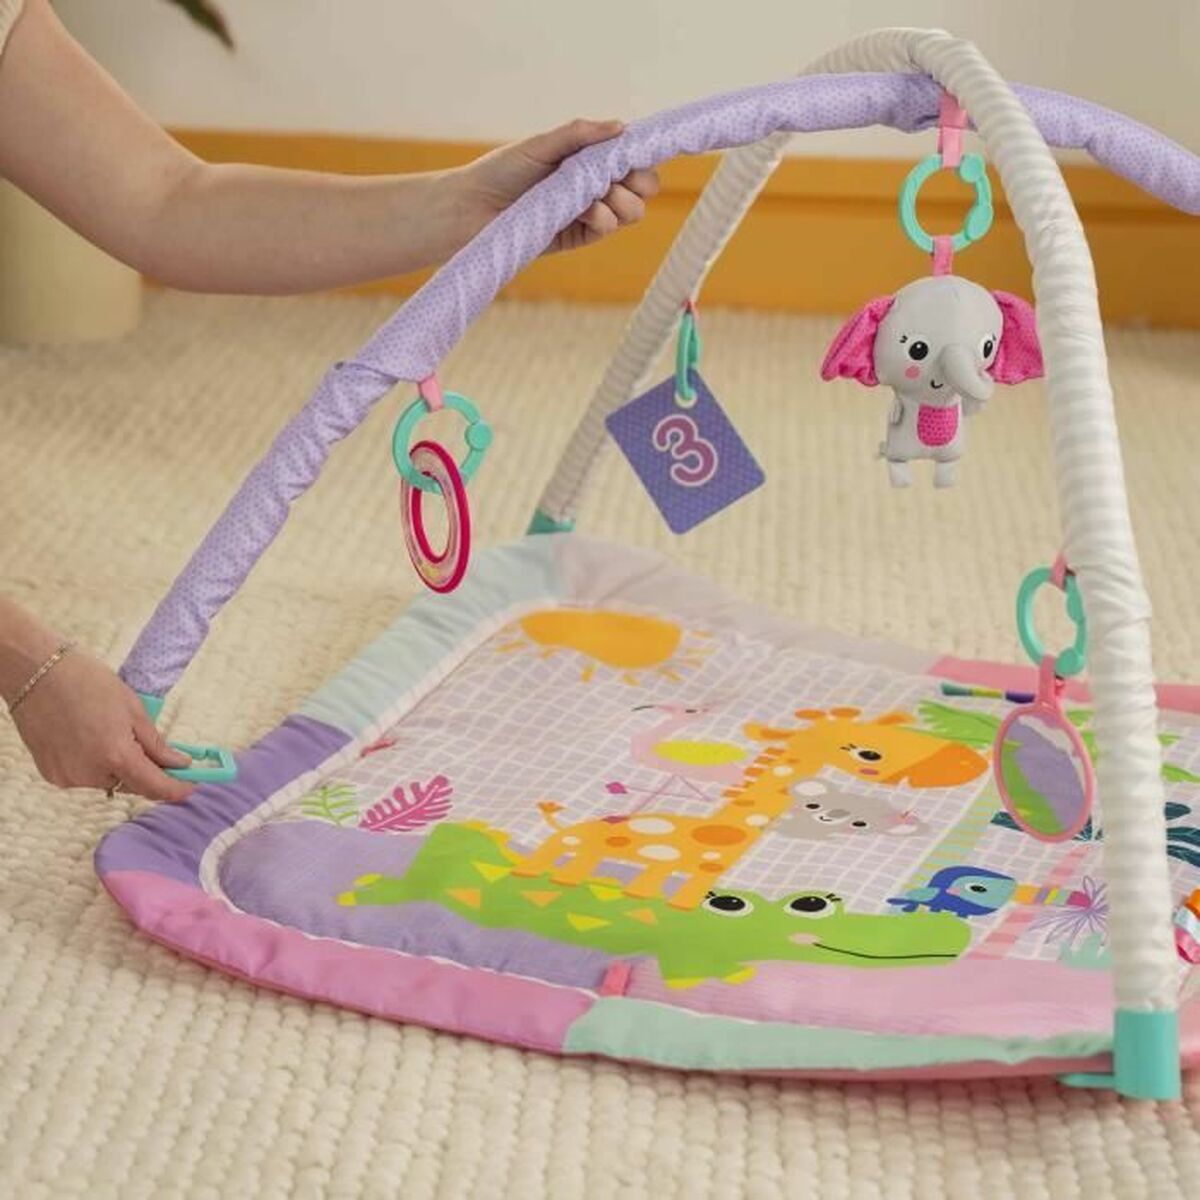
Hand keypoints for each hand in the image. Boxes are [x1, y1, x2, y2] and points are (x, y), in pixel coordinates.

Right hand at [11, 648, 193, 801]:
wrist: (37, 672)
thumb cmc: (87, 682)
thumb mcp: (133, 709)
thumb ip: (156, 744)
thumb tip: (178, 764)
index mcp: (116, 756)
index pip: (154, 786)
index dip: (175, 789)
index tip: (190, 787)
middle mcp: (90, 774)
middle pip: (131, 784)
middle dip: (147, 773)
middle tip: (157, 753)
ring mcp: (68, 777)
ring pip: (107, 781)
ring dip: (118, 768)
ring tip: (111, 733)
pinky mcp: (52, 774)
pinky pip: (84, 777)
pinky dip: (94, 765)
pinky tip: (90, 739)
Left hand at [457, 118, 658, 253]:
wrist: (472, 210)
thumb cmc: (501, 171)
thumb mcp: (542, 144)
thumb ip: (580, 134)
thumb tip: (621, 127)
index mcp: (588, 159)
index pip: (633, 158)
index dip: (642, 157)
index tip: (638, 155)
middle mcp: (594, 185)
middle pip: (643, 188)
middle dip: (640, 182)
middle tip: (619, 178)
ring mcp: (589, 213)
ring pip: (633, 211)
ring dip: (622, 201)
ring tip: (594, 197)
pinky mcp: (579, 238)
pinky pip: (609, 227)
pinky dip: (603, 218)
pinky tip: (585, 212)